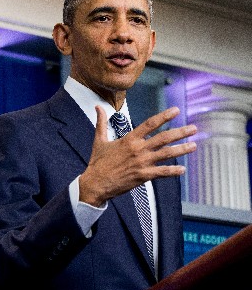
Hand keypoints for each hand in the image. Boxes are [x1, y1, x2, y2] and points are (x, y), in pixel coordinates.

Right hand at [79, 106, 196, 206]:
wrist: (96, 183)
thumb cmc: (98, 162)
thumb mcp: (99, 140)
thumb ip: (101, 122)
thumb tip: (98, 107)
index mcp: (129, 139)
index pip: (150, 124)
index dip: (164, 116)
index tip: (176, 111)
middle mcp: (138, 150)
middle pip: (164, 138)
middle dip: (180, 132)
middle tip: (193, 128)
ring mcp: (142, 163)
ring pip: (166, 154)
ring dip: (182, 150)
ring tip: (193, 146)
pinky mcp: (143, 176)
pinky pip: (162, 172)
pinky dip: (173, 171)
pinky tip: (182, 169)